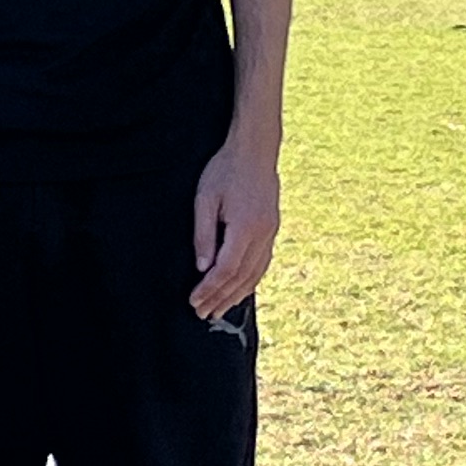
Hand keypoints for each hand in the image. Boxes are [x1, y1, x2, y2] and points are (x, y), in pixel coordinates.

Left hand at [189, 129, 281, 319]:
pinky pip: (263, 263)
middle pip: (241, 277)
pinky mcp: (272, 229)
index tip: (194, 301)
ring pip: (255, 273)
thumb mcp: (205, 199)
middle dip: (221, 298)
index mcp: (245, 227)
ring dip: (237, 295)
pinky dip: (251, 281)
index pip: (225, 270)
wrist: (255, 151)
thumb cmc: (224, 171)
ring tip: (220, 311)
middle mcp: (262, 234)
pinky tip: (241, 290)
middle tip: (203, 314)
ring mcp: (271, 232)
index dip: (209, 289)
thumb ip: (203, 235)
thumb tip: (202, 268)